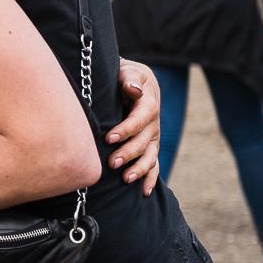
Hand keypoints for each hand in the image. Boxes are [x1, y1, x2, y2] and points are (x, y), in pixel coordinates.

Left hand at [109, 59, 162, 195]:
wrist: (133, 82)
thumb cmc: (124, 75)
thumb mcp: (127, 71)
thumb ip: (129, 77)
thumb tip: (133, 88)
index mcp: (148, 102)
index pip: (141, 117)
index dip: (127, 128)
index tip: (109, 138)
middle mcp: (153, 122)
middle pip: (145, 140)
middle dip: (128, 152)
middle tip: (111, 163)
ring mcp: (153, 136)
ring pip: (150, 154)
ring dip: (140, 168)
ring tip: (126, 179)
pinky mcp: (150, 146)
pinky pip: (153, 164)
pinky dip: (150, 178)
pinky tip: (143, 191)